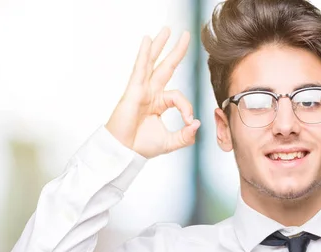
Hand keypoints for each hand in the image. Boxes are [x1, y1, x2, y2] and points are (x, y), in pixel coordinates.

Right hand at [105, 27, 199, 158]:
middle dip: (176, 51)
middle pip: (166, 67)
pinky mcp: (133, 90)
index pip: (179, 97)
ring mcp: (141, 90)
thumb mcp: (171, 142)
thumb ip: (186, 135)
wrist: (124, 152)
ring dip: (159, 45)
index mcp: (159, 103)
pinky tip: (147, 40)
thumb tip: (197, 123)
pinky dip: (144, 54)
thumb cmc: (141, 146)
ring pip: (152, 63)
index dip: (187, 107)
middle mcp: (151, 93)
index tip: (188, 121)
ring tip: (167, 30)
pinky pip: (140, 69)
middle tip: (185, 34)